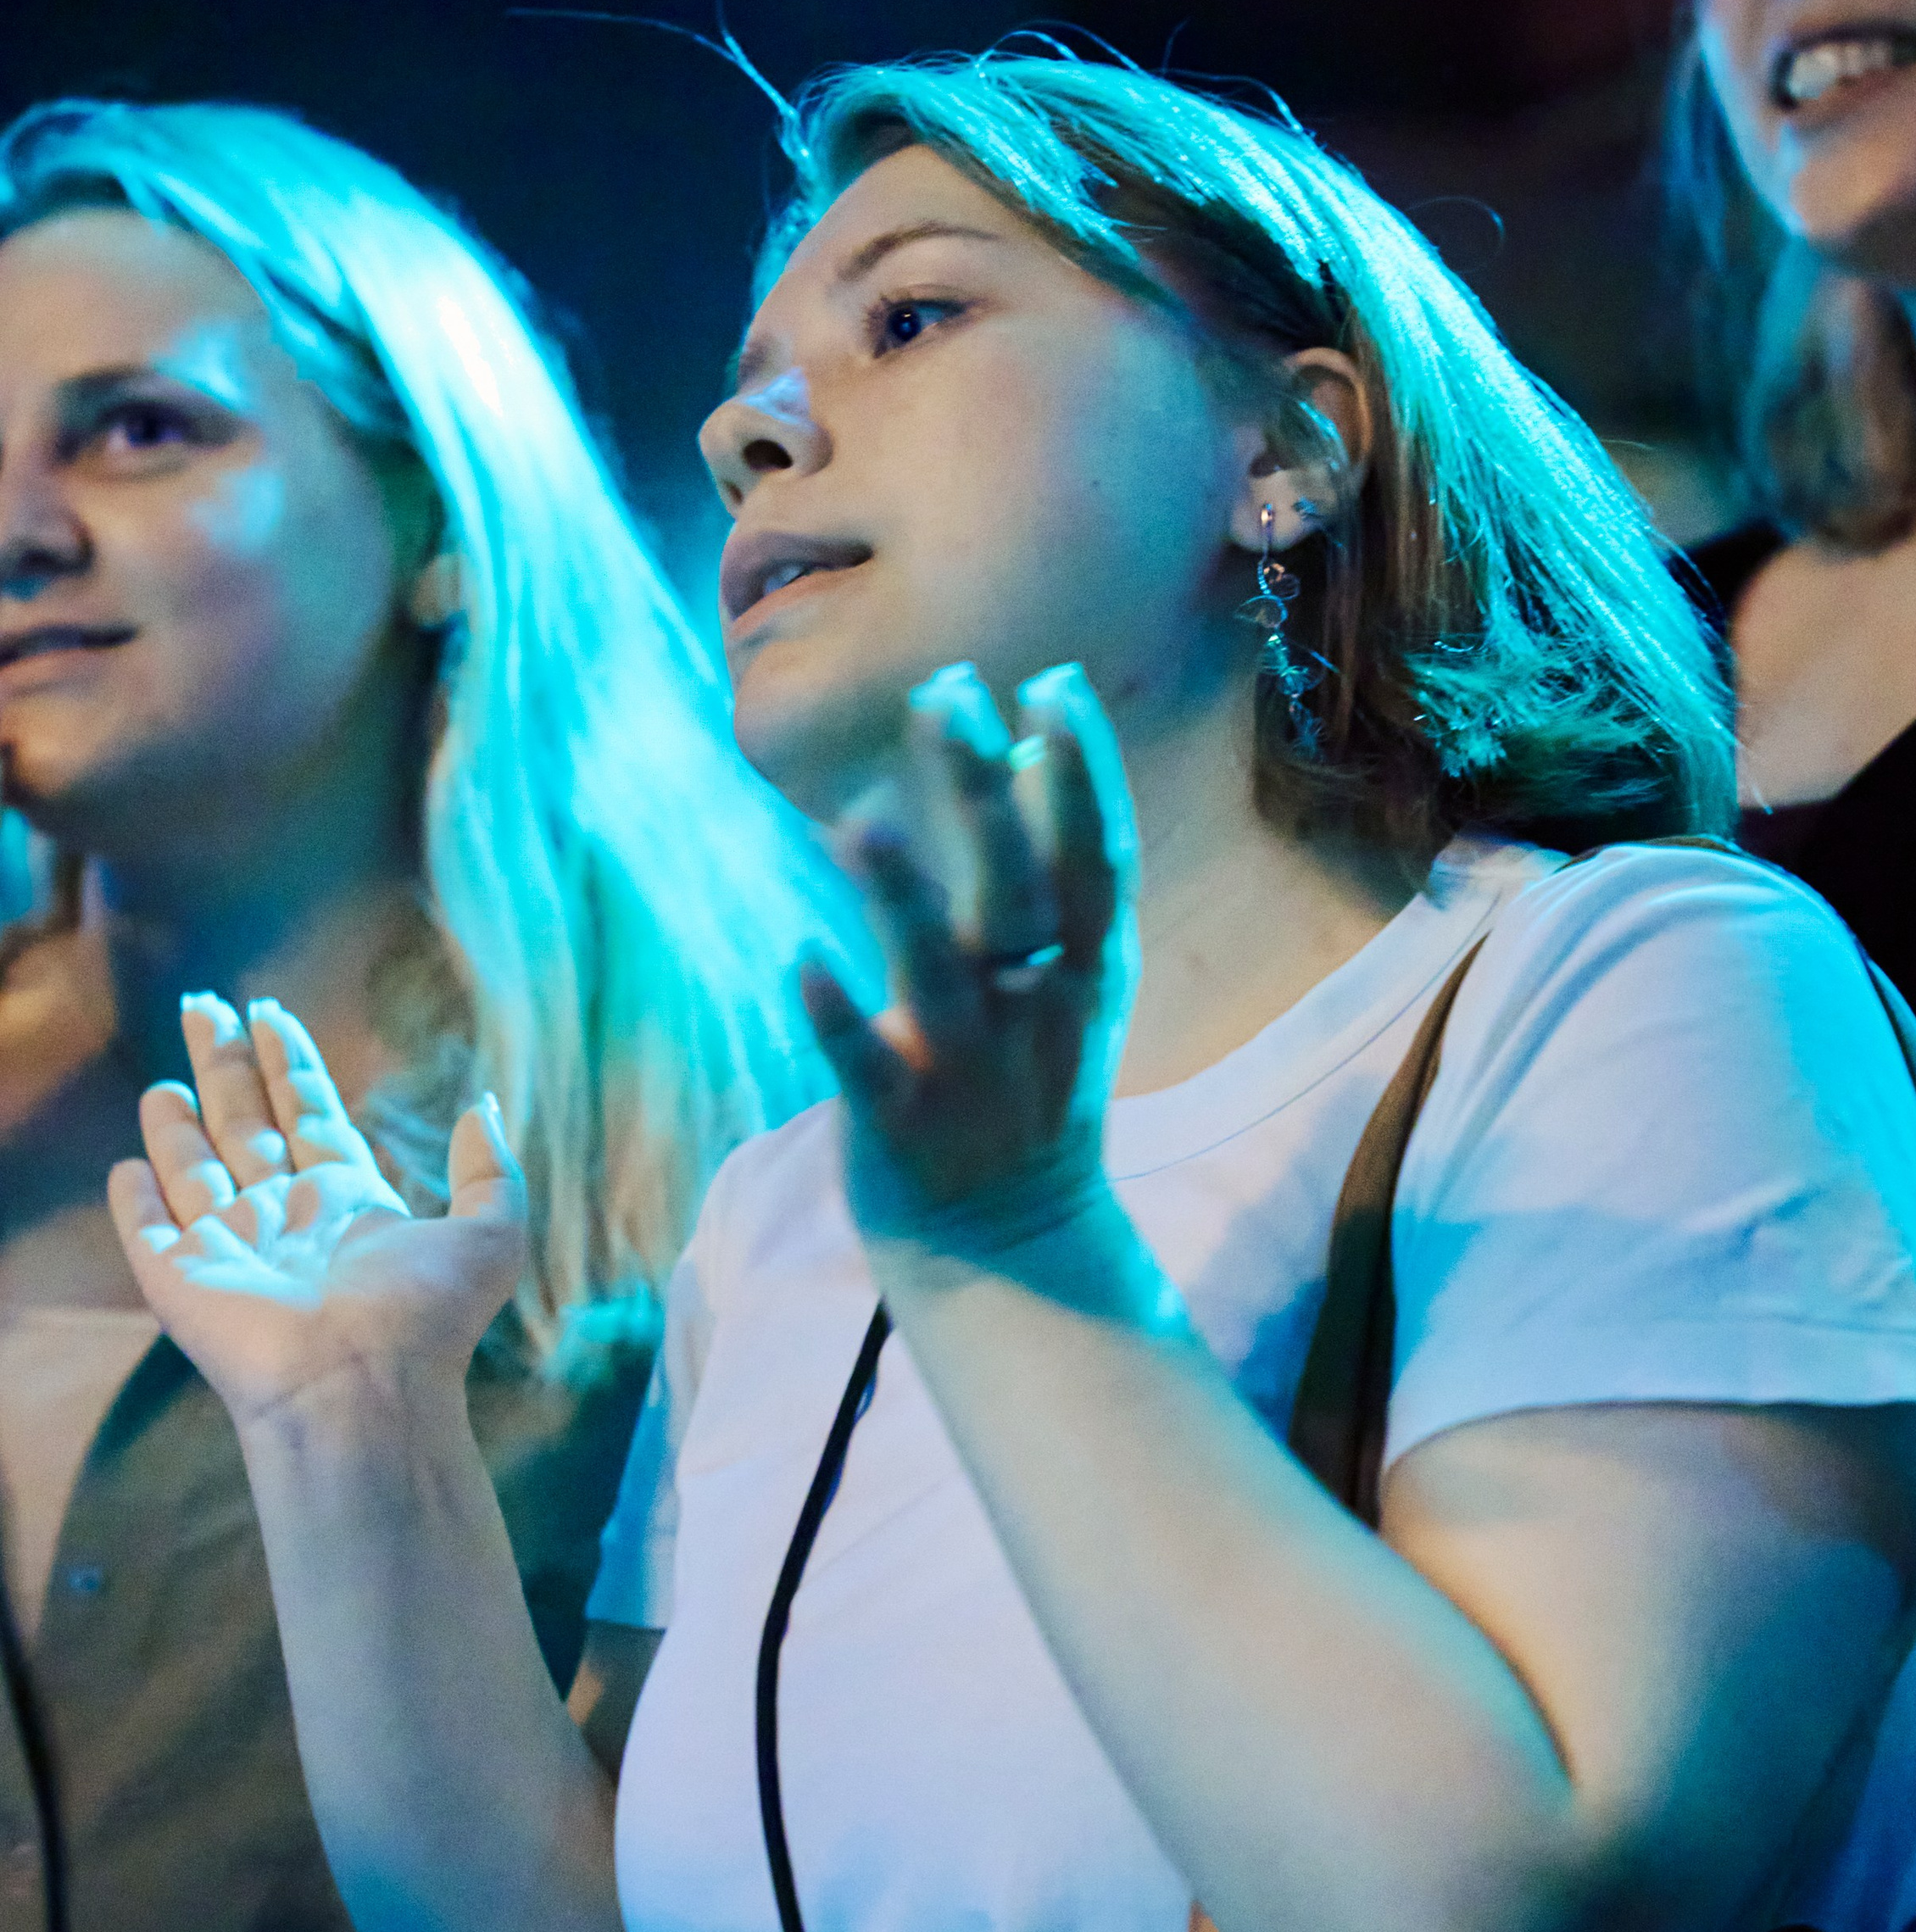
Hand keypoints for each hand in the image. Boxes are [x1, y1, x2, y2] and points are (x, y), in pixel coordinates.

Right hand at [107, 993, 525, 1430]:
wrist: (359, 1389)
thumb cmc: (423, 1317)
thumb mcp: (487, 1235)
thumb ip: (490, 1170)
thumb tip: (485, 1103)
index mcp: (348, 1202)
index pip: (311, 1114)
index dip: (291, 1064)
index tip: (271, 1012)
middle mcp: (285, 1220)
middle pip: (247, 1125)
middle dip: (226, 1065)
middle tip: (203, 1006)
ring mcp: (230, 1250)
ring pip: (195, 1171)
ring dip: (178, 1127)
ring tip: (167, 1080)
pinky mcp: (178, 1279)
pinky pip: (147, 1231)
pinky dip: (135, 1199)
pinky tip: (128, 1166)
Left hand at [804, 660, 1137, 1258]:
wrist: (1010, 1251)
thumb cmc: (1029, 1094)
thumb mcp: (1067, 990)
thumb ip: (1051, 884)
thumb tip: (1028, 748)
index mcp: (1085, 975)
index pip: (1097, 859)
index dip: (1082, 772)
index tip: (1052, 681)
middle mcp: (1035, 1013)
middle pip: (1020, 890)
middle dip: (986, 793)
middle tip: (946, 693)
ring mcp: (970, 1073)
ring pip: (938, 974)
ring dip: (900, 897)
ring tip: (856, 821)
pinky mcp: (902, 1130)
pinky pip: (866, 1070)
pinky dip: (837, 1020)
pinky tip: (802, 963)